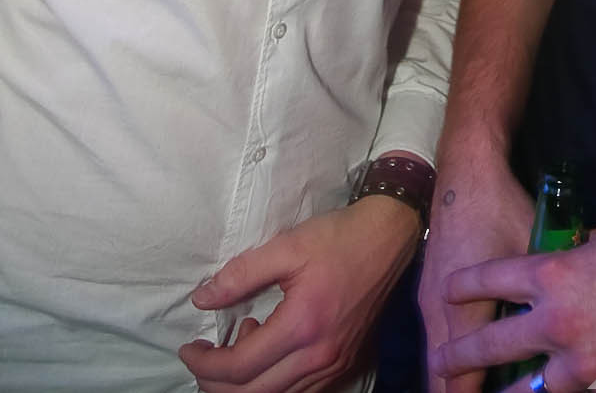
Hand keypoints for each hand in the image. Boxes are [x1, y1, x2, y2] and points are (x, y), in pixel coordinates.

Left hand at [179, 197, 421, 392]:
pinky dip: (273, 383)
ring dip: (245, 385)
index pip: (240, 367)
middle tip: (201, 359)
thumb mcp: (287, 245)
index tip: (188, 349)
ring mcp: (335, 365)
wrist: (389, 238)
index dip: (205, 364)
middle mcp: (320, 357)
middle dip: (217, 384)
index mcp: (303, 326)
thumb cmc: (338, 237)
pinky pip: (300, 392)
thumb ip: (242, 274)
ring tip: (235, 348)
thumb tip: (202, 299)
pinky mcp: (344, 363)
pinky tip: (267, 349)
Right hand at [419, 151, 533, 392]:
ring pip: (435, 356)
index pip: (465, 380)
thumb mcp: (535, 255)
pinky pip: (435, 334)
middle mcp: (440, 313)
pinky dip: (447, 353)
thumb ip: (554, 293)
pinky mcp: (429, 285)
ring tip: (472, 391)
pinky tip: (464, 362)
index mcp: (467, 313)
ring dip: (452, 379)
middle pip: (442, 377)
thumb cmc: (504, 211)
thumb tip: (591, 319)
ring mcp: (430, 299)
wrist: (467, 172)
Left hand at [430, 223, 595, 392]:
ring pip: (527, 389)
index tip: (447, 292)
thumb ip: (575, 257)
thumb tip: (564, 261)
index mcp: (554, 276)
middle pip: (493, 342)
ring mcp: (582, 364)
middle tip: (441, 363)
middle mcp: (557, 322)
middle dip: (461, 354)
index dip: (464, 286)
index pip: (491, 279)